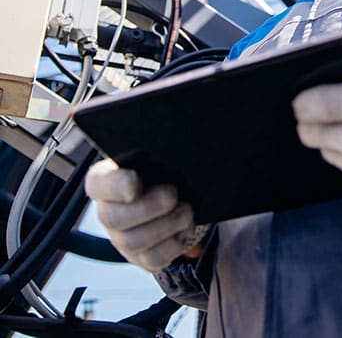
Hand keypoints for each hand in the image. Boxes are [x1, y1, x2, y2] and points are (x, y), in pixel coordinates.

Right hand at [85, 159, 207, 271]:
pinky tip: (185, 228)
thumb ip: (159, 148)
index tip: (135, 182)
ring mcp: (122, 237)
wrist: (176, 189)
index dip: (114, 186)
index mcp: (107, 180)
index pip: (98, 183)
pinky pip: (153, 259)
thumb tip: (173, 139)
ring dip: (166, 225)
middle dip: (148, 207)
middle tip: (172, 194)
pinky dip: (174, 244)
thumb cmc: (162, 168)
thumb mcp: (158, 154)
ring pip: (133, 242)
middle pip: (114, 218)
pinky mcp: (141, 256)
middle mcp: (109, 211)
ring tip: (186, 211)